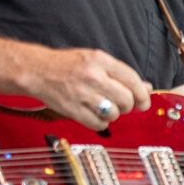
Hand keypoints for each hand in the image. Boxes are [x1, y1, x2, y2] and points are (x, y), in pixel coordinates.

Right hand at [23, 46, 152, 130]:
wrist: (36, 70)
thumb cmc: (67, 65)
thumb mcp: (95, 60)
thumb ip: (121, 73)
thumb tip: (146, 87)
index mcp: (100, 60)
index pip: (132, 80)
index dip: (143, 94)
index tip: (144, 102)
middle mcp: (92, 76)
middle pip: (126, 99)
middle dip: (129, 106)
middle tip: (122, 104)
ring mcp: (81, 94)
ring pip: (114, 113)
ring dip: (114, 114)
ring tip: (105, 107)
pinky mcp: (72, 109)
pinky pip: (98, 124)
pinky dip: (101, 123)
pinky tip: (95, 114)